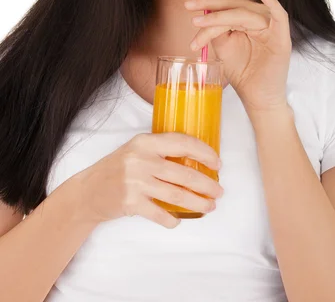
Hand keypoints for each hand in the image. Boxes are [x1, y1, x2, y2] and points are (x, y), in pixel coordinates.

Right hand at [70, 132, 223, 228]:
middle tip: (219, 191)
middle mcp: (141, 159)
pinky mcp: (130, 202)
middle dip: (206, 184)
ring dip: (198, 203)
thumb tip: (196, 158)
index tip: (217, 163)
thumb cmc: (117, 168)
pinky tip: (178, 220)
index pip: (182, 142)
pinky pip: (159, 213)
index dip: (204, 152)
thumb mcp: (136, 150)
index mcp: (145, 141)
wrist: (88, 190)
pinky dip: (172, 219)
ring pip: (176, 195)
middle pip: (184, 173)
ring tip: (209, 206)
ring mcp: (135, 181)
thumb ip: (160, 151)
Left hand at [184, 0, 291, 119]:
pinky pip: (280, 16)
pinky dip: (273, 2)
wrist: (257, 98)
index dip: (207, 2)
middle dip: (209, 4)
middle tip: (188, 6)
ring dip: (220, 16)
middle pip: (235, 4)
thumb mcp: (223, 47)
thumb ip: (215, 29)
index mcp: (246, 19)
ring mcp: (271, 28)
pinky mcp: (282, 38)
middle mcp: (259, 19)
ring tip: (200, 22)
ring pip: (245, 13)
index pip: (226, 4)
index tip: (187, 5)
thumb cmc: (242, 73)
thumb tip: (200, 12)